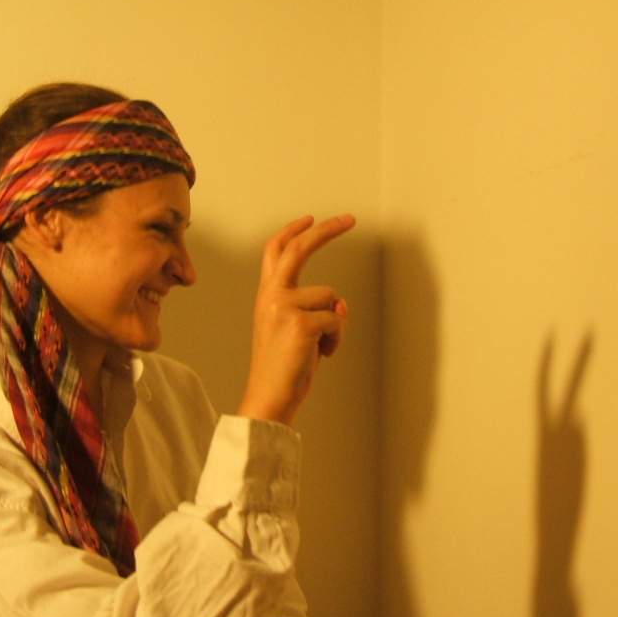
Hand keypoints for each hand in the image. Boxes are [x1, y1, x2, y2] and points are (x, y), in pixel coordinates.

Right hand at [237, 214, 354, 425]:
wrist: (269, 398)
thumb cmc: (284, 369)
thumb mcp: (297, 332)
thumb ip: (315, 310)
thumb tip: (341, 302)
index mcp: (267, 296)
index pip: (276, 252)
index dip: (293, 231)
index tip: (310, 218)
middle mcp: (272, 296)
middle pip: (299, 249)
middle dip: (326, 230)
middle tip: (349, 219)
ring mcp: (284, 307)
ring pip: (331, 298)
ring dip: (334, 324)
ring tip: (317, 348)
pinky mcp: (301, 323)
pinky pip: (337, 320)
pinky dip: (336, 340)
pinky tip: (321, 356)